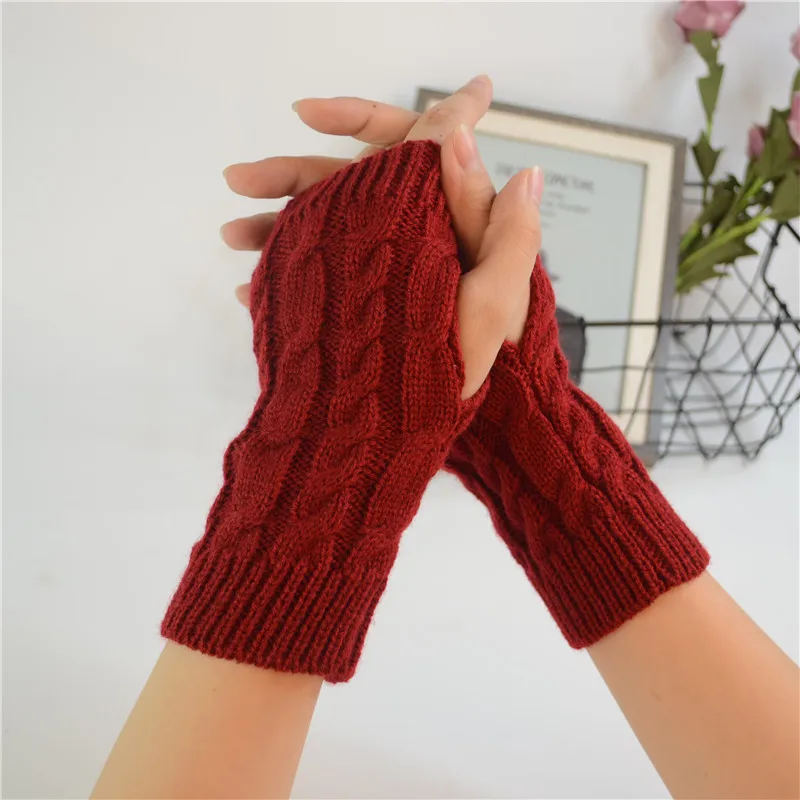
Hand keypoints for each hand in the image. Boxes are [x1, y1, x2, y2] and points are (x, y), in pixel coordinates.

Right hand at [221, 76, 542, 397]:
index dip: (354, 119)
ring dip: (275, 226)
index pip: (403, 147)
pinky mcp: (364, 303)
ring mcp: (384, 269)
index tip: (303, 112)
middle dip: (291, 175)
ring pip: (325, 230)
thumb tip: (474, 136)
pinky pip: (320, 278)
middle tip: (236, 179)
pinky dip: (286, 278)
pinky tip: (249, 290)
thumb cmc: (491, 364)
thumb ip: (497, 221)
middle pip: (348, 187)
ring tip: (230, 237)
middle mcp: (414, 234)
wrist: (460, 422)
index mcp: (448, 217)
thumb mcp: (498, 296)